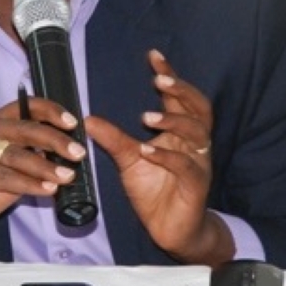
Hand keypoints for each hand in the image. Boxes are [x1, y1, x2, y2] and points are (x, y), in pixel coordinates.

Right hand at [0, 96, 86, 245]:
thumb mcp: (9, 170)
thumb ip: (30, 160)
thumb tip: (65, 159)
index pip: (26, 107)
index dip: (51, 112)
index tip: (74, 123)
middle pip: (25, 128)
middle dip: (56, 140)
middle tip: (78, 153)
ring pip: (17, 154)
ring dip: (46, 166)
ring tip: (67, 176)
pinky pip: (6, 176)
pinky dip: (30, 184)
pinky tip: (47, 189)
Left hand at [84, 49, 233, 264]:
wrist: (172, 229)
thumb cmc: (154, 191)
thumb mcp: (128, 160)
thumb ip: (113, 138)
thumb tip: (86, 118)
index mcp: (180, 132)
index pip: (180, 97)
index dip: (170, 75)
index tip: (153, 56)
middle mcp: (194, 143)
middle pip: (198, 107)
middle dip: (181, 91)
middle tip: (159, 81)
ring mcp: (198, 162)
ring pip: (197, 133)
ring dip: (172, 121)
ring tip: (147, 117)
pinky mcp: (196, 185)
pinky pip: (186, 166)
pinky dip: (166, 156)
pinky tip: (148, 151)